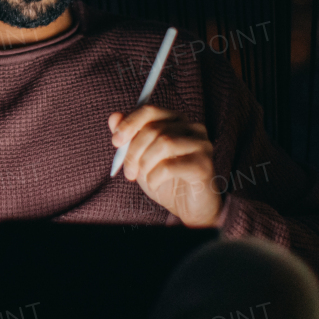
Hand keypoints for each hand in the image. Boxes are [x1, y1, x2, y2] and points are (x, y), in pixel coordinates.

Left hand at [108, 105, 222, 227]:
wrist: (189, 207)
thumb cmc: (165, 179)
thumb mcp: (141, 157)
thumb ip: (129, 136)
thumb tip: (114, 117)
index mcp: (176, 120)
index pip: (150, 110)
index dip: (129, 124)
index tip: (115, 142)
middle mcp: (192, 128)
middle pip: (154, 129)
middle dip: (133, 151)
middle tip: (128, 172)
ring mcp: (202, 144)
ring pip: (164, 143)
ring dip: (145, 164)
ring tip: (143, 177)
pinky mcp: (204, 164)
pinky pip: (170, 166)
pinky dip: (154, 177)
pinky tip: (154, 184)